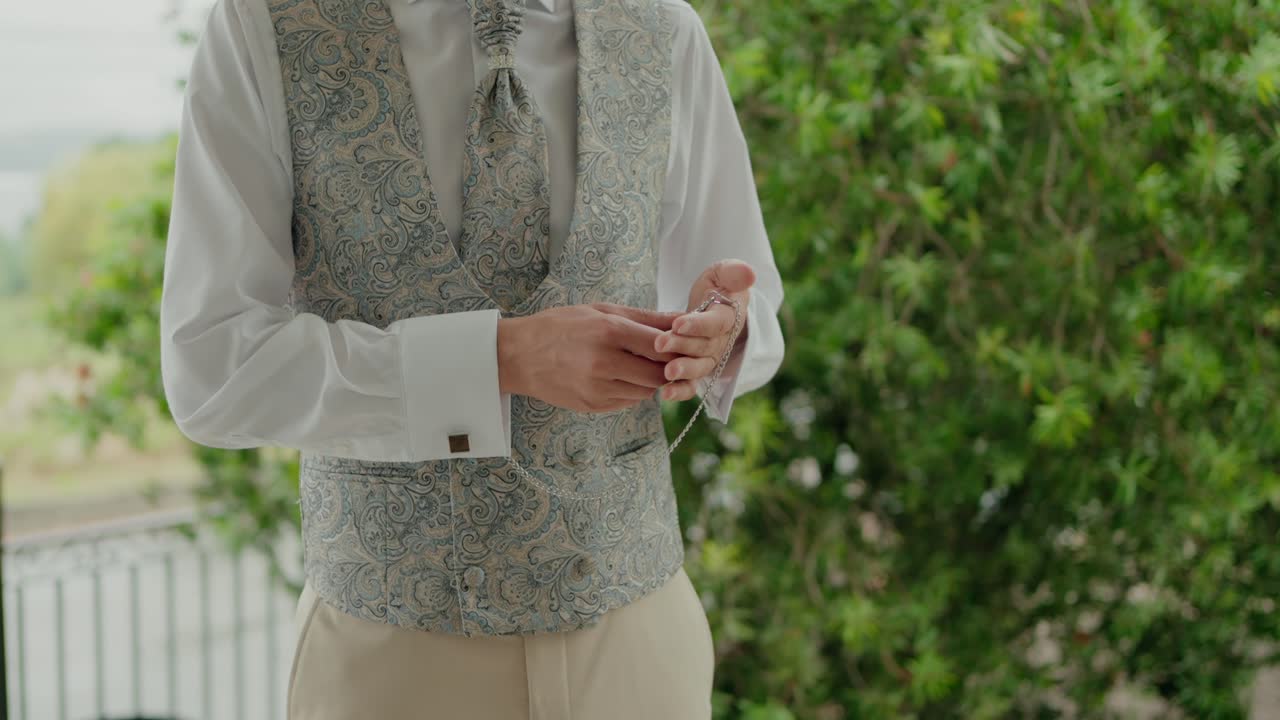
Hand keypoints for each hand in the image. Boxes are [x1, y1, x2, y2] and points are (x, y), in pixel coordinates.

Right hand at [498, 302, 682, 412]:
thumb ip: (644, 317)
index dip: (676, 348)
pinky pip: (627, 402)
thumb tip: (682, 318)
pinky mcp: (592, 405)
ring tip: (637, 365)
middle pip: (658, 374)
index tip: (679, 345)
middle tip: (664, 359)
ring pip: (645, 392)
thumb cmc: (561, 326)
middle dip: (667, 369)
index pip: (662, 346)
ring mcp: (597, 387)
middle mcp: (605, 362)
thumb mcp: (600, 311)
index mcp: (609, 331)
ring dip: (649, 381)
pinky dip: (631, 391)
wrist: (519, 355)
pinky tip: (619, 377)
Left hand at [654, 259, 754, 401]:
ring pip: (698, 367)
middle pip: (703, 347)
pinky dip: (681, 392)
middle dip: (681, 346)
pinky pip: (692, 384)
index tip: (678, 323)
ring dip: (683, 371)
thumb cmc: (718, 287)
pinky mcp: (697, 369)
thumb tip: (749, 274)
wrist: (714, 305)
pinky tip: (664, 395)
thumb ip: (733, 273)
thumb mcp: (723, 273)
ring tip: (667, 373)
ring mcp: (710, 358)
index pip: (715, 323)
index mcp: (728, 317)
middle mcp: (721, 342)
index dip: (698, 325)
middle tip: (660, 344)